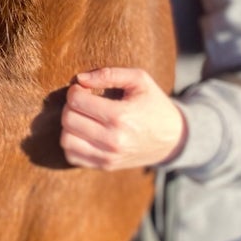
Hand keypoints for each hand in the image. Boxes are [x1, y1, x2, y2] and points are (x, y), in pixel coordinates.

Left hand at [60, 67, 186, 172]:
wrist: (173, 138)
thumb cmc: (154, 104)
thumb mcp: (139, 81)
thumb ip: (110, 74)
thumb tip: (80, 78)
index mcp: (120, 116)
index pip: (76, 101)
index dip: (75, 90)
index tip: (84, 89)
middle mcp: (112, 140)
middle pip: (68, 120)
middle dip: (71, 106)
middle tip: (82, 101)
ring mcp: (108, 156)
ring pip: (66, 140)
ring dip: (69, 126)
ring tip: (83, 117)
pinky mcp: (105, 166)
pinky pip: (72, 156)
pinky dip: (72, 143)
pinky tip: (84, 133)